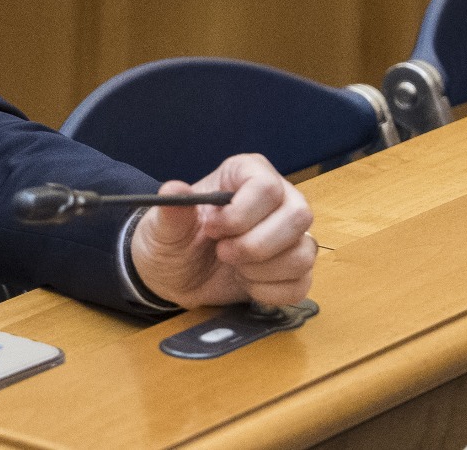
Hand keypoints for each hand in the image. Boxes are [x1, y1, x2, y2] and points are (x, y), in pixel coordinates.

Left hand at [130, 153, 315, 308]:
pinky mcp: (296, 268)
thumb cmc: (173, 240)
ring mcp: (291, 234)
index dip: (241, 214)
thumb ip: (171, 211)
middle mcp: (278, 198)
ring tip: (233, 267)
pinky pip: (302, 283)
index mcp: (245, 174)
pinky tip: (246, 284)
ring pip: (304, 252)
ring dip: (262, 270)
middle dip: (255, 245)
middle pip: (298, 216)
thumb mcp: (162, 228)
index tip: (212, 229)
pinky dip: (269, 291)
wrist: (177, 276)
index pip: (267, 186)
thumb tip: (175, 188)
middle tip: (222, 254)